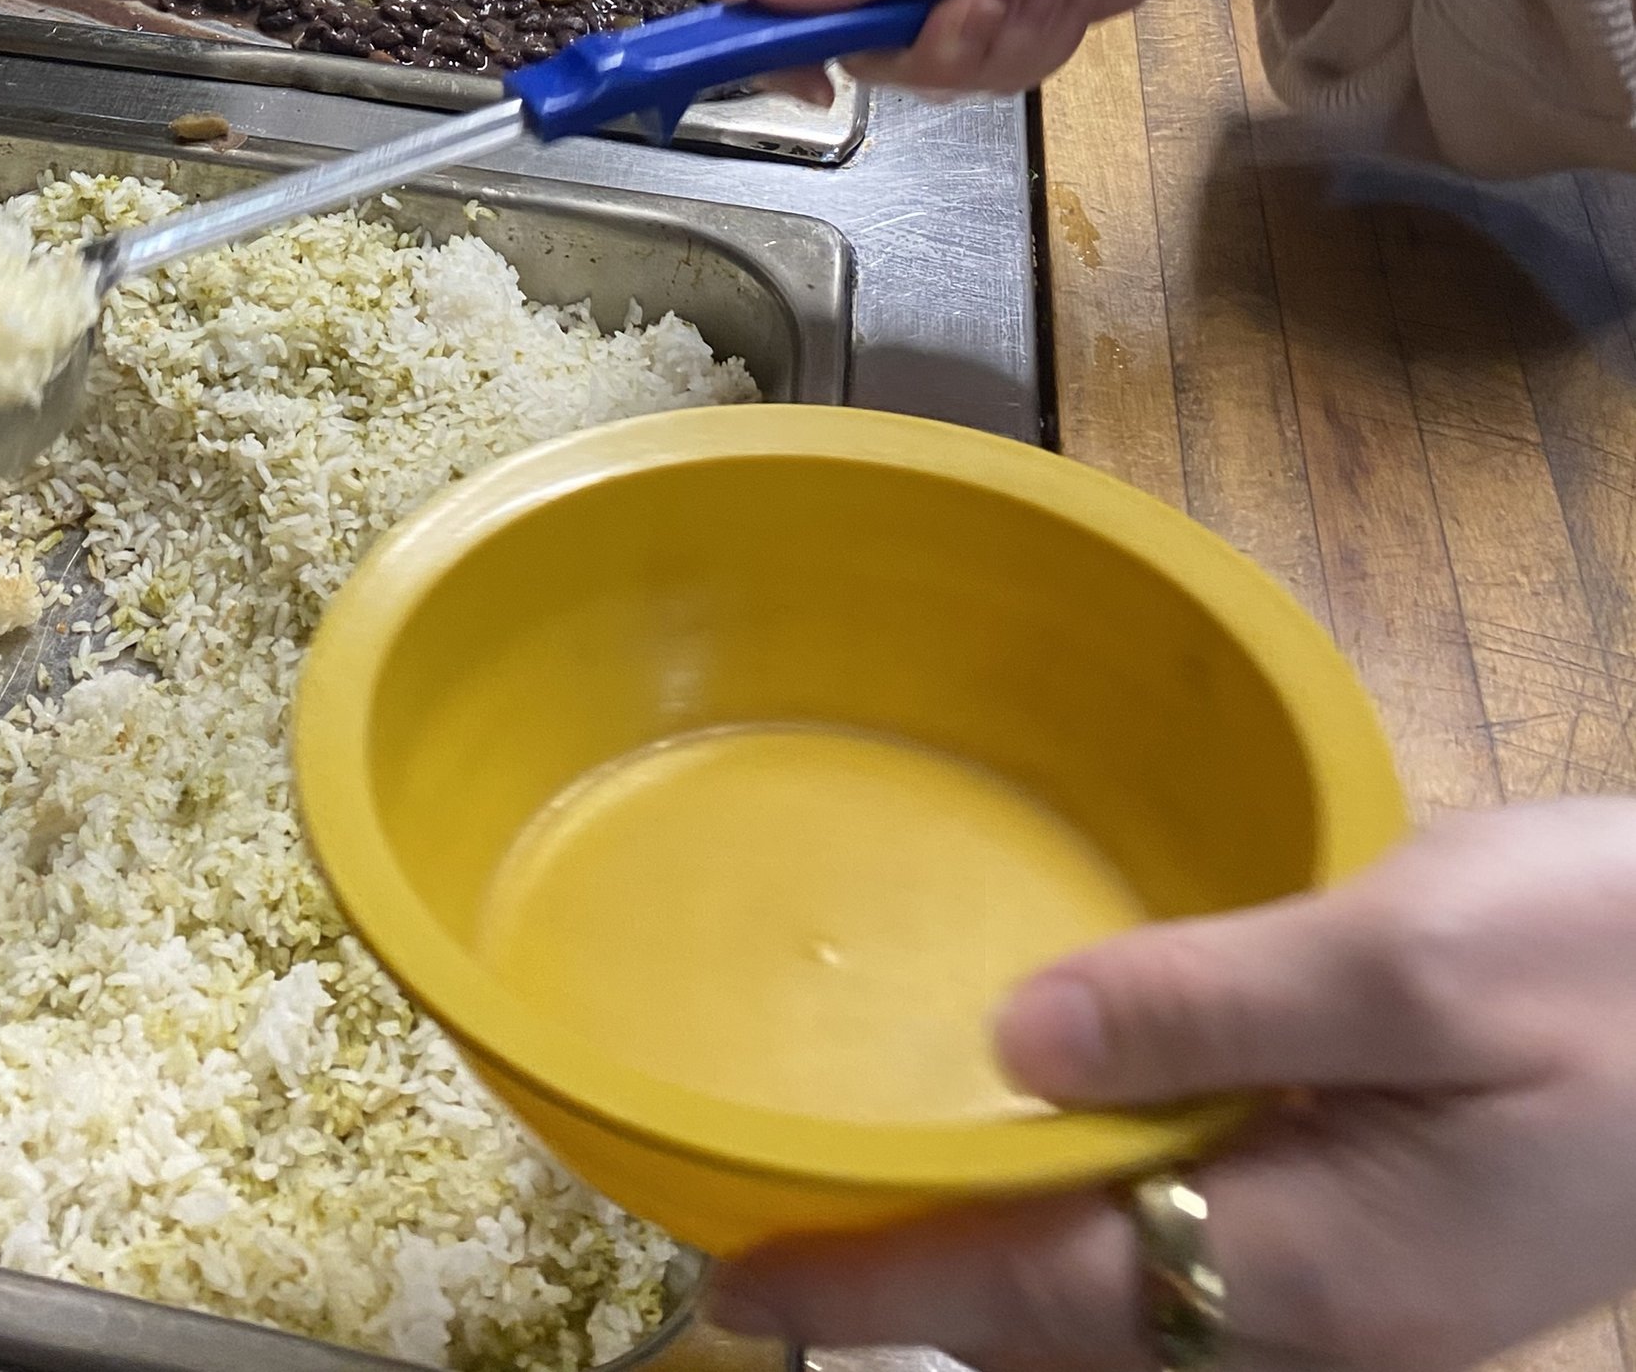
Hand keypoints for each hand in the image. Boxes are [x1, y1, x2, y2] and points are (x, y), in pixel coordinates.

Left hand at [706, 798, 1635, 1371]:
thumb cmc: (1621, 964)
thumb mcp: (1412, 954)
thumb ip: (1207, 1002)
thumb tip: (1011, 1039)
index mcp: (1322, 1266)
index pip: (1040, 1297)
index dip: (880, 1288)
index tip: (738, 1282)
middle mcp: (1333, 1315)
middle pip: (1076, 1330)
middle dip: (929, 1300)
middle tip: (784, 1245)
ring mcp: (1373, 1291)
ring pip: (1141, 1310)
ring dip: (1009, 1276)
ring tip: (884, 1209)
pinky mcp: (1397, 1237)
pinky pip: (1209, 1262)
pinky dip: (1104, 1231)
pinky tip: (1065, 1156)